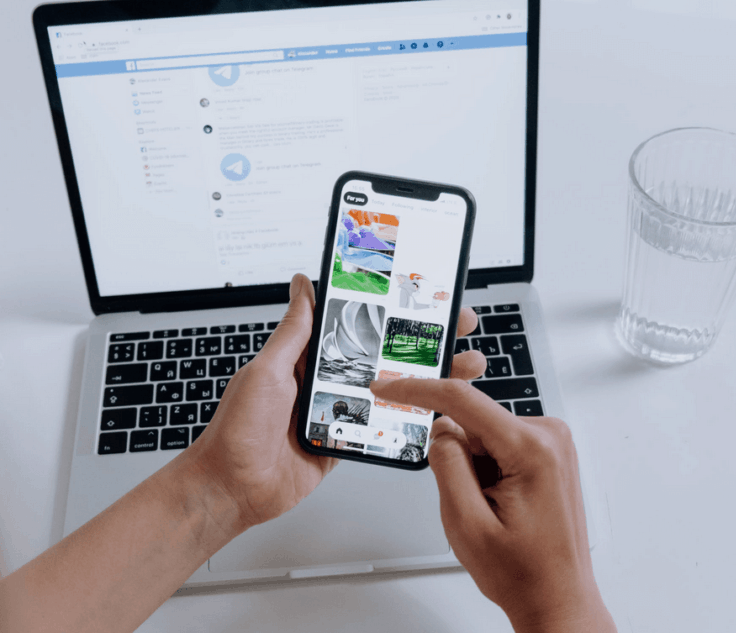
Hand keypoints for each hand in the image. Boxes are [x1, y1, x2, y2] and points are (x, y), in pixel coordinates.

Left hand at [187, 274, 486, 531]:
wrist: (231, 489)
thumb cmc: (236, 430)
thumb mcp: (267, 370)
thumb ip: (293, 332)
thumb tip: (302, 286)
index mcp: (310, 357)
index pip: (359, 325)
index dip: (391, 310)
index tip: (422, 295)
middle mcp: (329, 380)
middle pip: (387, 355)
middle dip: (425, 340)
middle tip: (459, 325)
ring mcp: (342, 411)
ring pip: (395, 389)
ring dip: (430, 378)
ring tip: (463, 366)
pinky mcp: (348, 440)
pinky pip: (386, 426)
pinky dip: (413, 418)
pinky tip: (439, 407)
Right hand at [369, 379, 615, 632]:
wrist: (557, 597)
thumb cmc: (524, 572)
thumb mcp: (466, 524)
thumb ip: (447, 466)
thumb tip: (441, 429)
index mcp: (532, 449)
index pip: (463, 400)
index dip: (418, 390)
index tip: (388, 386)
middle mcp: (550, 436)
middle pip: (475, 423)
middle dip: (461, 459)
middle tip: (474, 505)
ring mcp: (553, 443)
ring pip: (486, 436)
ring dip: (477, 469)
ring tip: (494, 510)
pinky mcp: (550, 452)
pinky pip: (502, 446)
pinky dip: (491, 470)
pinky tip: (503, 503)